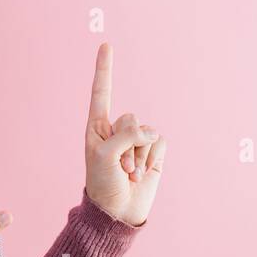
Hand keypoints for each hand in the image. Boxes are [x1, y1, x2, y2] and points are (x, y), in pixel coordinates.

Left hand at [84, 42, 166, 226]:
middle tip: (118, 166)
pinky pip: (159, 142)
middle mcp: (116, 130)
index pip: (102, 92)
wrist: (118, 212)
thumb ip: (126, 135)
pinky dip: (152, 158)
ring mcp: (136, 141)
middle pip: (131, 117)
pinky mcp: (153, 152)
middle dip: (128, 143)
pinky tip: (142, 173)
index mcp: (97, 126)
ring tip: (128, 173)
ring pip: (147, 131)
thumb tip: (150, 132)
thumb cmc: (103, 184)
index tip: (106, 44)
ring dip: (139, 155)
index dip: (105, 68)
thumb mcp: (105, 156)